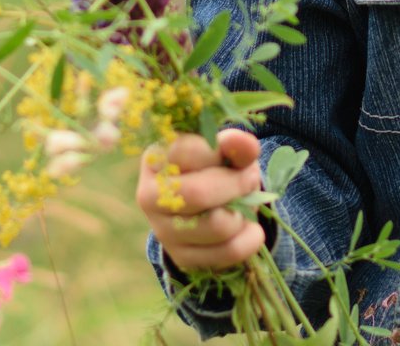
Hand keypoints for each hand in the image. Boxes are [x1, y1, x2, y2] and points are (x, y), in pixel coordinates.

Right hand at [136, 127, 265, 271]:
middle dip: (238, 185)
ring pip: (218, 226)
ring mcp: (162, 230)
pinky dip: (249, 239)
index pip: (190, 152)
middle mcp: (150, 195)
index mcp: (155, 158)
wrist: (202, 201)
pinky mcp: (181, 256)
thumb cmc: (211, 165)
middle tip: (250, 180)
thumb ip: (234, 144)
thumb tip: (244, 143)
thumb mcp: (222, 148)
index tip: (238, 154)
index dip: (223, 151)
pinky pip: (228, 252)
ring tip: (244, 203)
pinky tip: (247, 227)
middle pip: (200, 194)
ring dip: (245, 213)